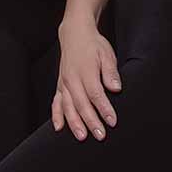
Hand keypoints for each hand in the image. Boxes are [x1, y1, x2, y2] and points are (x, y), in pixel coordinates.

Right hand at [53, 15, 121, 140]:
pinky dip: (56, 116)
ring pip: (68, 106)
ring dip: (75, 123)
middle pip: (81, 104)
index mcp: (86, 71)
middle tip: (101, 135)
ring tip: (82, 137)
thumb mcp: (106, 54)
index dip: (104, 109)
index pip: (96, 94)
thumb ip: (110, 72)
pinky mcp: (59, 85)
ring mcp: (64, 83)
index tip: (112, 121)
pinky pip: (56, 103)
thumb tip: (116, 88)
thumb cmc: (93, 45)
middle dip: (91, 121)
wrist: (75, 34)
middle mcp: (72, 79)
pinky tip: (59, 128)